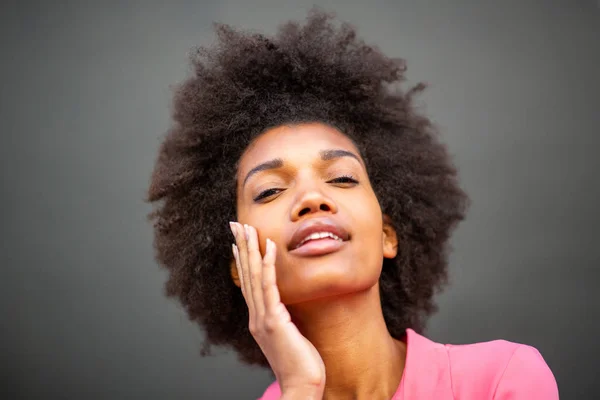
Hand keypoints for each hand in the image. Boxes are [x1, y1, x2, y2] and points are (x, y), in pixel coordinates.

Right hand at [230, 222, 325, 396]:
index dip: (242, 261)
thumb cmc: (301, 365)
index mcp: (259, 320)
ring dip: (249, 249)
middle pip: (245, 275)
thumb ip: (284, 321)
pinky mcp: (275, 321)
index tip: (238, 242)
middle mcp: (256, 317)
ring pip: (253, 276)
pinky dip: (267, 264)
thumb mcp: (289, 337)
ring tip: (247, 228)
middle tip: (235, 225)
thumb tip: (286, 310)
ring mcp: (263, 318)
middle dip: (240, 248)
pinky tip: (269, 247)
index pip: (248, 284)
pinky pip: (269, 286)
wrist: (301, 387)